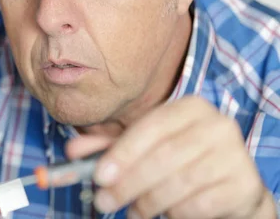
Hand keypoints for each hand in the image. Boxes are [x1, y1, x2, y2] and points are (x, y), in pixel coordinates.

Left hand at [65, 96, 276, 218]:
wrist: (231, 184)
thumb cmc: (179, 159)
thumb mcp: (143, 148)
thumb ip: (109, 147)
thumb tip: (72, 151)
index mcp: (189, 107)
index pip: (151, 127)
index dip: (122, 152)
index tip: (98, 176)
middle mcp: (216, 125)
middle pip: (163, 157)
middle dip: (128, 183)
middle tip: (104, 202)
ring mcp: (235, 154)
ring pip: (179, 184)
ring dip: (148, 203)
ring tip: (133, 213)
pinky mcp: (244, 185)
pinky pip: (199, 205)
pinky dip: (175, 213)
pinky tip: (165, 214)